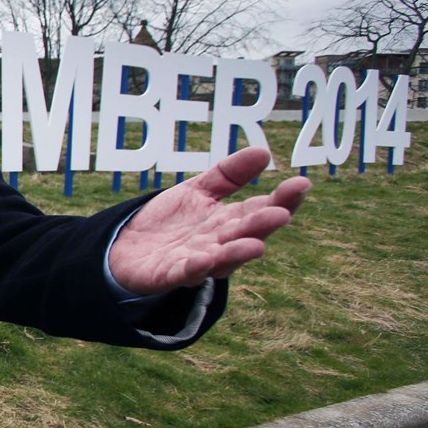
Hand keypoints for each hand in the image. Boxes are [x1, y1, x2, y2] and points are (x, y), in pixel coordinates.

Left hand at [108, 146, 310, 294]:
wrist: (126, 247)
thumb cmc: (170, 221)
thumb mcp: (198, 190)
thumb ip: (228, 175)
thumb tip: (264, 151)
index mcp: (229, 221)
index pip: (260, 209)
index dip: (282, 199)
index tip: (301, 183)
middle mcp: (218, 244)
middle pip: (244, 235)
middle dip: (262, 226)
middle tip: (281, 215)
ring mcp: (196, 261)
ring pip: (221, 260)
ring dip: (237, 254)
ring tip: (256, 247)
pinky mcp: (169, 275)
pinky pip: (184, 273)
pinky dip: (195, 269)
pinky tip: (203, 259)